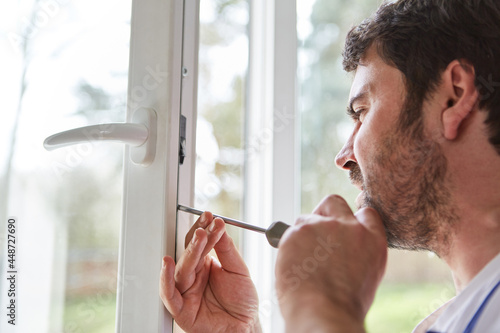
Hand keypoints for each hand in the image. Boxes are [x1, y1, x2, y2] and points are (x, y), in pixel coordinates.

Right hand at [159, 212, 260, 332]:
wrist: (245, 327)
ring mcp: (186, 291)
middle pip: (190, 252)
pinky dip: (165, 279)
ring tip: (199, 236)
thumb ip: (227, 249)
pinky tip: (167, 263)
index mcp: (205, 265)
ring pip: (182, 268)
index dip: (204, 229)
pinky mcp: (180, 308)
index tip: (210, 216)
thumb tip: (219, 226)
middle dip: (198, 237)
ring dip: (190, 251)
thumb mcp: (238, 270)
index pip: (200, 243)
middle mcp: (193, 276)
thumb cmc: (242, 301)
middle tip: (207, 224)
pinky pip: (169, 293)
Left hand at [275, 195, 386, 331]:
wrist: (323, 313)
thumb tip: (341, 247)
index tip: (341, 231)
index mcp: (372, 240)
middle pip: (333, 203)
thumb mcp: (366, 275)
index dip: (351, 220)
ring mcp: (323, 226)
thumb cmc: (343, 304)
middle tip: (315, 235)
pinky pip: (287, 232)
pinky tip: (292, 264)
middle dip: (323, 214)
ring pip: (306, 219)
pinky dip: (287, 245)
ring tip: (302, 261)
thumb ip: (357, 252)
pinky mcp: (298, 230)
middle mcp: (350, 227)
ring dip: (302, 234)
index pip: (366, 214)